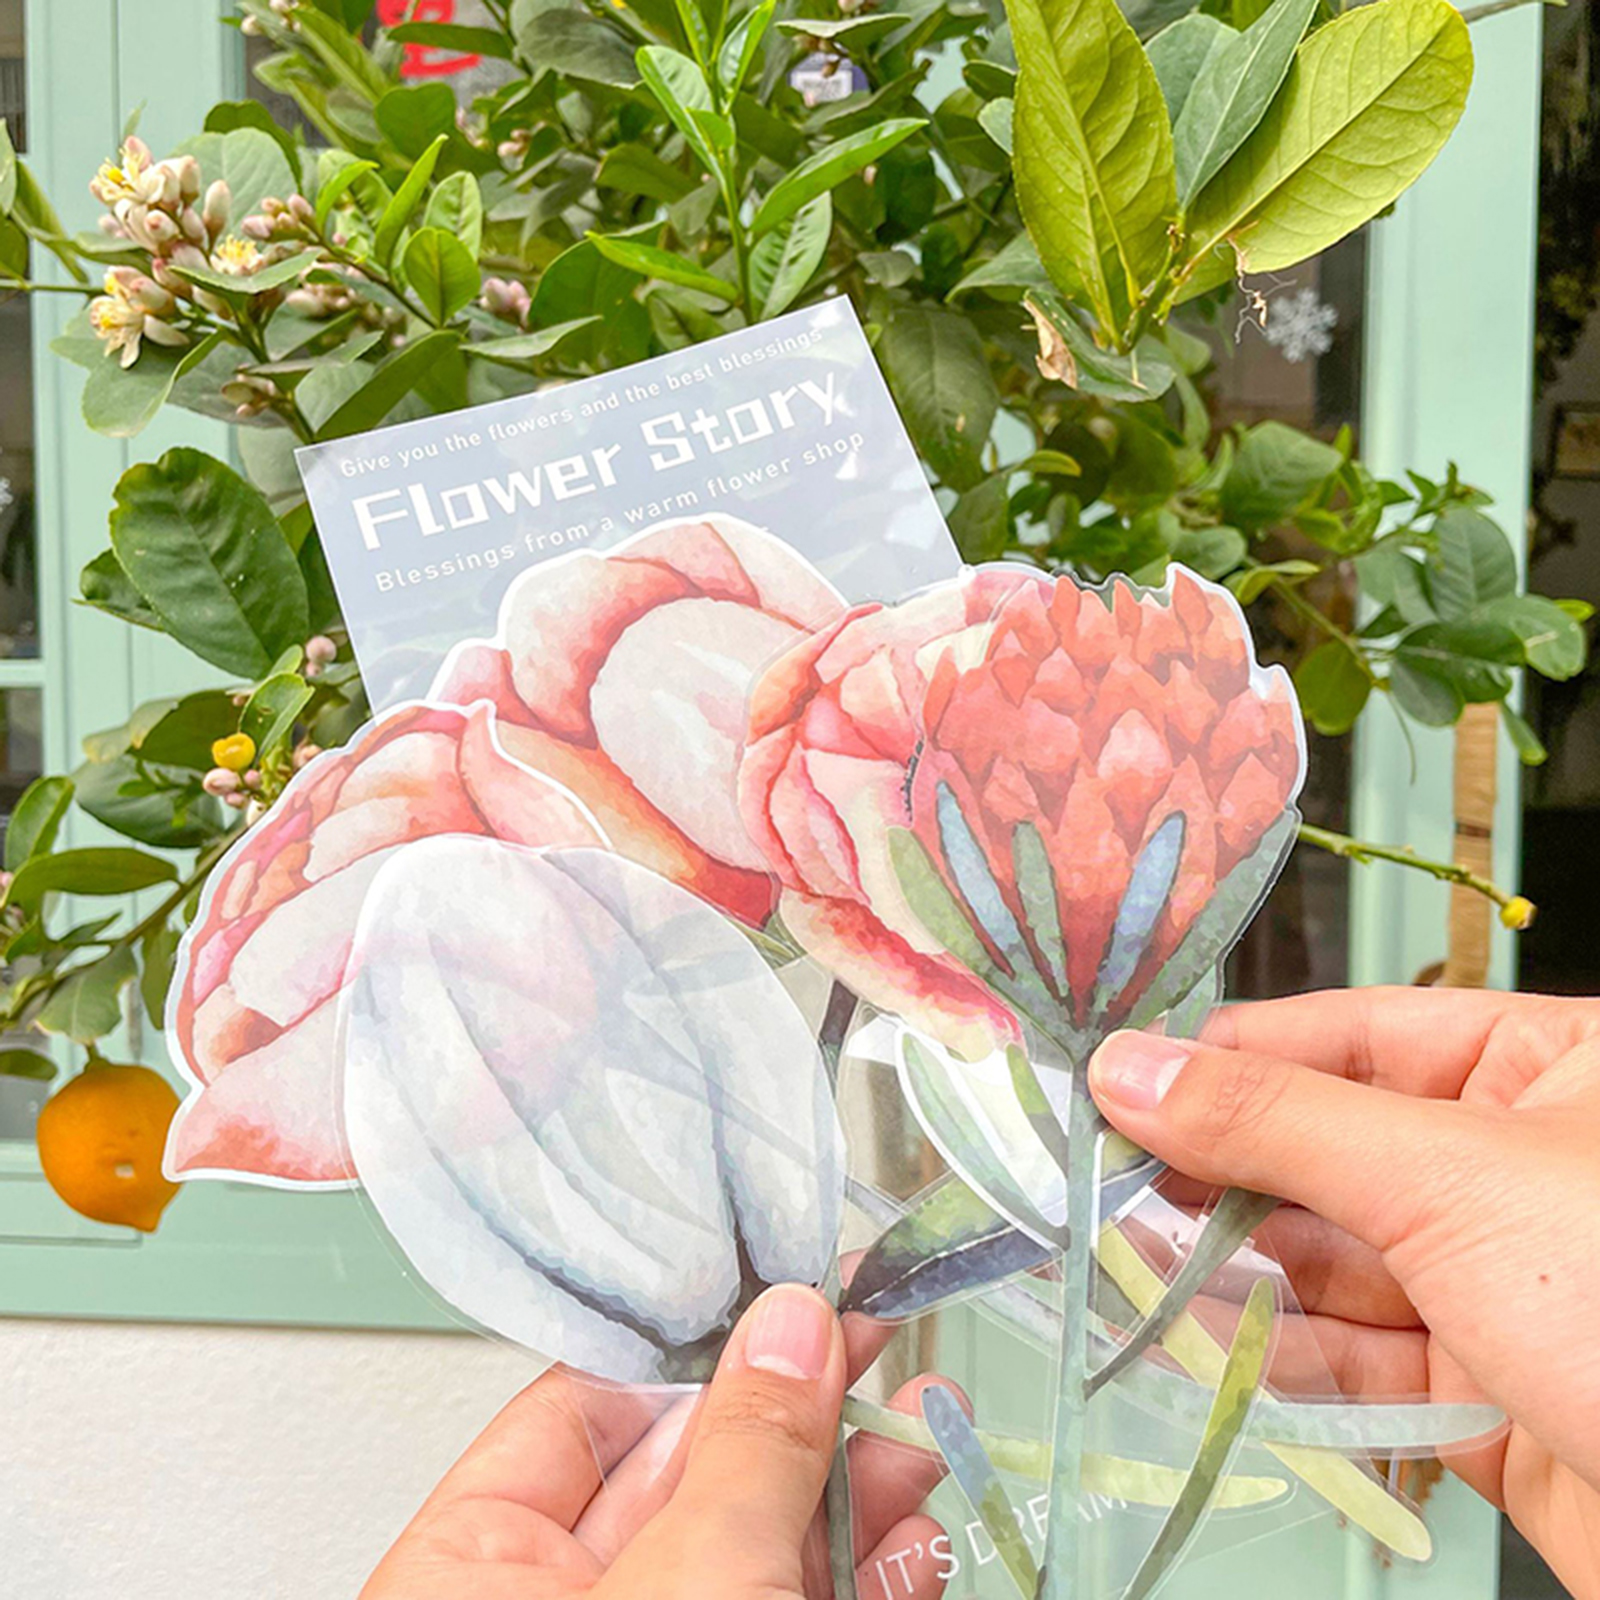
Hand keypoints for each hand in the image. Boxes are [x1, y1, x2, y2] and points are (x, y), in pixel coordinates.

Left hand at [361, 1284, 949, 1598]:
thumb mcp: (686, 1587)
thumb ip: (743, 1455)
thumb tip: (790, 1326)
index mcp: (470, 1572)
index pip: (585, 1406)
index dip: (701, 1346)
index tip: (789, 1295)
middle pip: (691, 1472)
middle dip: (801, 1415)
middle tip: (875, 1348)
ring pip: (755, 1543)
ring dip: (852, 1491)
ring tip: (918, 1431)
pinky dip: (861, 1572)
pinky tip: (909, 1536)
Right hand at [1088, 987, 1599, 1599]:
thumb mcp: (1446, 1180)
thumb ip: (1274, 1121)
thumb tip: (1125, 1067)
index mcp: (1548, 1071)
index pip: (1352, 1034)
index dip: (1230, 1056)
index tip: (1117, 1081)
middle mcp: (1521, 1169)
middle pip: (1331, 1148)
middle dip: (1224, 1173)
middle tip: (1107, 1185)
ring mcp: (1505, 1286)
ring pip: (1336, 1260)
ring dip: (1239, 1270)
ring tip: (1137, 1270)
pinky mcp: (1489, 1396)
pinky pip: (1362, 1358)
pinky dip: (1283, 1357)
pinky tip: (1209, 1348)